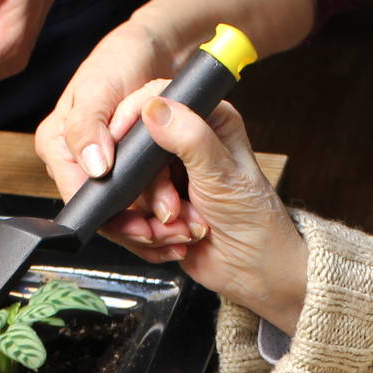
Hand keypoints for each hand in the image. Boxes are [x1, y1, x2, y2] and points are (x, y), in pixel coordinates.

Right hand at [35, 18, 189, 248]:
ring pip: (123, 213)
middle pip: (102, 209)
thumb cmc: (119, 62)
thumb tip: (93, 167)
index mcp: (58, 144)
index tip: (141, 227)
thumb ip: (89, 127)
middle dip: (136, 226)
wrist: (152, 49)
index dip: (109, 214)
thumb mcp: (98, 89)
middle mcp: (77, 161)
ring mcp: (102, 169)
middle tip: (169, 231)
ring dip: (153, 226)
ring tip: (181, 229)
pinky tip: (179, 221)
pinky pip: (138, 205)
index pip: (77, 194)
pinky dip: (159, 215)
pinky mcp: (125, 172)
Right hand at [94, 84, 307, 330]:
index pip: (152, 103)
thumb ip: (190, 138)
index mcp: (205, 120)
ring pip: (128, 190)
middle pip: (133, 154)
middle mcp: (183, 144)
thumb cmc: (254, 220)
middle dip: (149, 194)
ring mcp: (167, 177)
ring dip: (150, 220)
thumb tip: (155, 108)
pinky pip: (128, 217)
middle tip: (171, 213)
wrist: (254, 269)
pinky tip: (178, 241)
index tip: (118, 153)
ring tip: (184, 232)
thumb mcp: (222, 174)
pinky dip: (148, 236)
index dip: (129, 126)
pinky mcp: (155, 207)